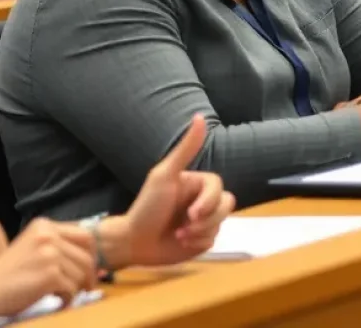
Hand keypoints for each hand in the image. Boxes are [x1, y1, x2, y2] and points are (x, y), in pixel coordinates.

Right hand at [0, 219, 95, 317]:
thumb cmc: (7, 277)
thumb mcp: (32, 249)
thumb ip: (56, 246)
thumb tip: (90, 258)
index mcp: (45, 225)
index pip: (84, 236)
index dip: (90, 255)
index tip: (88, 271)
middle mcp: (49, 234)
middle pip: (87, 255)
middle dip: (88, 275)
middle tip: (85, 289)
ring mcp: (50, 253)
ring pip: (81, 274)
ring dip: (74, 289)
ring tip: (61, 296)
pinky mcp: (50, 274)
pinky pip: (72, 289)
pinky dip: (67, 299)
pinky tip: (56, 303)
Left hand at [103, 113, 234, 268]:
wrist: (134, 243)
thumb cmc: (148, 206)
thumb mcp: (164, 175)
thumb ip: (185, 148)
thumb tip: (199, 116)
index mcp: (196, 184)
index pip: (219, 187)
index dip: (209, 202)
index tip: (192, 214)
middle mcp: (202, 200)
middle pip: (226, 205)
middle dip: (207, 220)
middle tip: (185, 227)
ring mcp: (203, 221)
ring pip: (221, 224)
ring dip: (200, 233)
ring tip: (179, 236)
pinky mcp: (201, 240)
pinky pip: (213, 240)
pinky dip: (197, 244)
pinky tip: (181, 243)